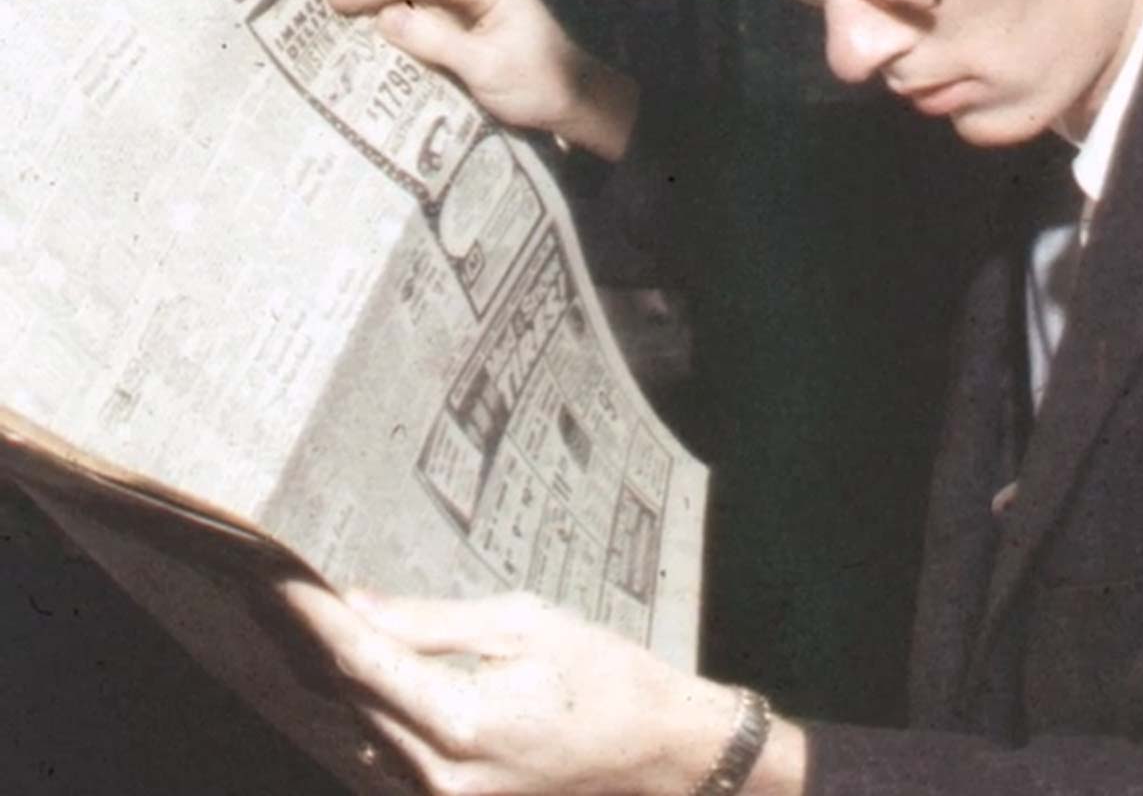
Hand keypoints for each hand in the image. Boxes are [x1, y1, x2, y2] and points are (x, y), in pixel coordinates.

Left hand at [280, 582, 805, 795]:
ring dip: (335, 680)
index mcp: (464, 721)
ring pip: (361, 731)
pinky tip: (354, 678)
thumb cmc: (608, 676)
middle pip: (351, 699)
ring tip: (305, 623)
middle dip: (314, 642)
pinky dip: (368, 715)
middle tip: (275, 587)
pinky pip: (386, 757)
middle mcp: (441, 773)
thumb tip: (356, 605)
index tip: (275, 575)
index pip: (362, 662)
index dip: (313, 616)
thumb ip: (434, 622)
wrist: (660, 750)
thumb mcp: (527, 625)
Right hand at [330, 0, 638, 160]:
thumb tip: (385, 18)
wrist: (574, 101)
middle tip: (328, 6)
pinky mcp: (471, 15)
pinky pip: (430, 11)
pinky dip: (405, 22)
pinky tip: (375, 32)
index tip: (337, 0)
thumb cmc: (537, 83)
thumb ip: (435, 40)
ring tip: (341, 18)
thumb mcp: (484, 67)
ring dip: (387, 7)